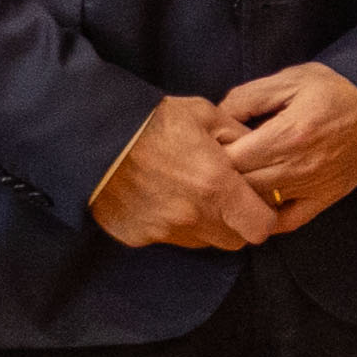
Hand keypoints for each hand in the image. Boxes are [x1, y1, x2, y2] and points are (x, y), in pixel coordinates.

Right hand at [93, 93, 283, 249]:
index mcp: (217, 187)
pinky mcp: (137, 236)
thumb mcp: (205, 115)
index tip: (256, 202)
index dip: (263, 216)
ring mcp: (163, 231)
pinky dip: (170, 224)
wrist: (92, 136)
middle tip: (224, 197)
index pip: (261, 227)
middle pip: (234, 240)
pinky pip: (167, 239)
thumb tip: (260, 149)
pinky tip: (159, 197)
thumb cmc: (152, 120)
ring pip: (201, 242)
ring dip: (204, 225)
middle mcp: (193, 217)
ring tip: (189, 193)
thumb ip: (239, 136)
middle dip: (236, 223)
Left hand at [216, 62, 356, 233]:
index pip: (230, 162)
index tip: (207, 148)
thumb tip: (217, 118)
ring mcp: (313, 186)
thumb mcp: (288, 78)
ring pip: (260, 206)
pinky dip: (269, 220)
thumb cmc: (336, 87)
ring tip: (230, 185)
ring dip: (241, 198)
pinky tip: (257, 206)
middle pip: (241, 188)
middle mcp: (298, 167)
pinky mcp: (327, 197)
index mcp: (285, 135)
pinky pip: (290, 221)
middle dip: (221, 180)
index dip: (211, 157)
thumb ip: (247, 97)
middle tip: (213, 169)